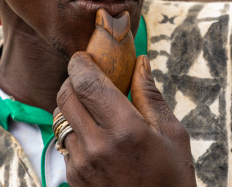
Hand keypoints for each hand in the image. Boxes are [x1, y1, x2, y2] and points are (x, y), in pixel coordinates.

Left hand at [54, 52, 196, 186]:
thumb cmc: (172, 178)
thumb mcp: (172, 134)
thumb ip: (150, 95)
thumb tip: (140, 61)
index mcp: (126, 130)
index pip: (88, 83)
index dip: (81, 63)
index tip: (84, 56)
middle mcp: (97, 146)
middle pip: (66, 95)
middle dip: (73, 79)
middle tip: (88, 77)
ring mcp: (81, 164)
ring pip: (60, 117)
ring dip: (71, 104)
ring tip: (92, 106)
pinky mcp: (73, 178)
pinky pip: (64, 140)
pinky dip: (73, 128)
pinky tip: (94, 133)